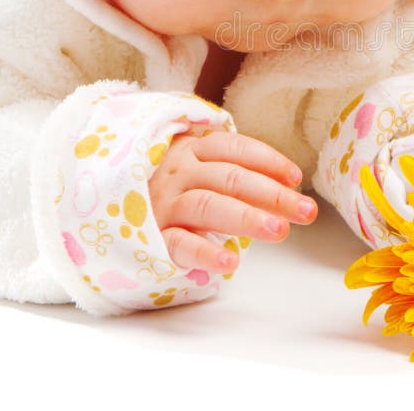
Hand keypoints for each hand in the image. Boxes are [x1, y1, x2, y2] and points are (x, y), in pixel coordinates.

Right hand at [148, 128, 317, 274]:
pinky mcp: (149, 236)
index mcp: (193, 149)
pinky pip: (178, 244)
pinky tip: (230, 263)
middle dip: (272, 194)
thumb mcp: (199, 167)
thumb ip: (235, 173)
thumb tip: (288, 189)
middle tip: (306, 211)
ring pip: (208, 205)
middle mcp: (178, 171)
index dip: (268, 161)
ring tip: (279, 231)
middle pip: (230, 178)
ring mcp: (163, 203)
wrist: (107, 199)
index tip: (296, 178)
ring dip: (247, 218)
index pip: (235, 148)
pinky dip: (204, 252)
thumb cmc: (172, 185)